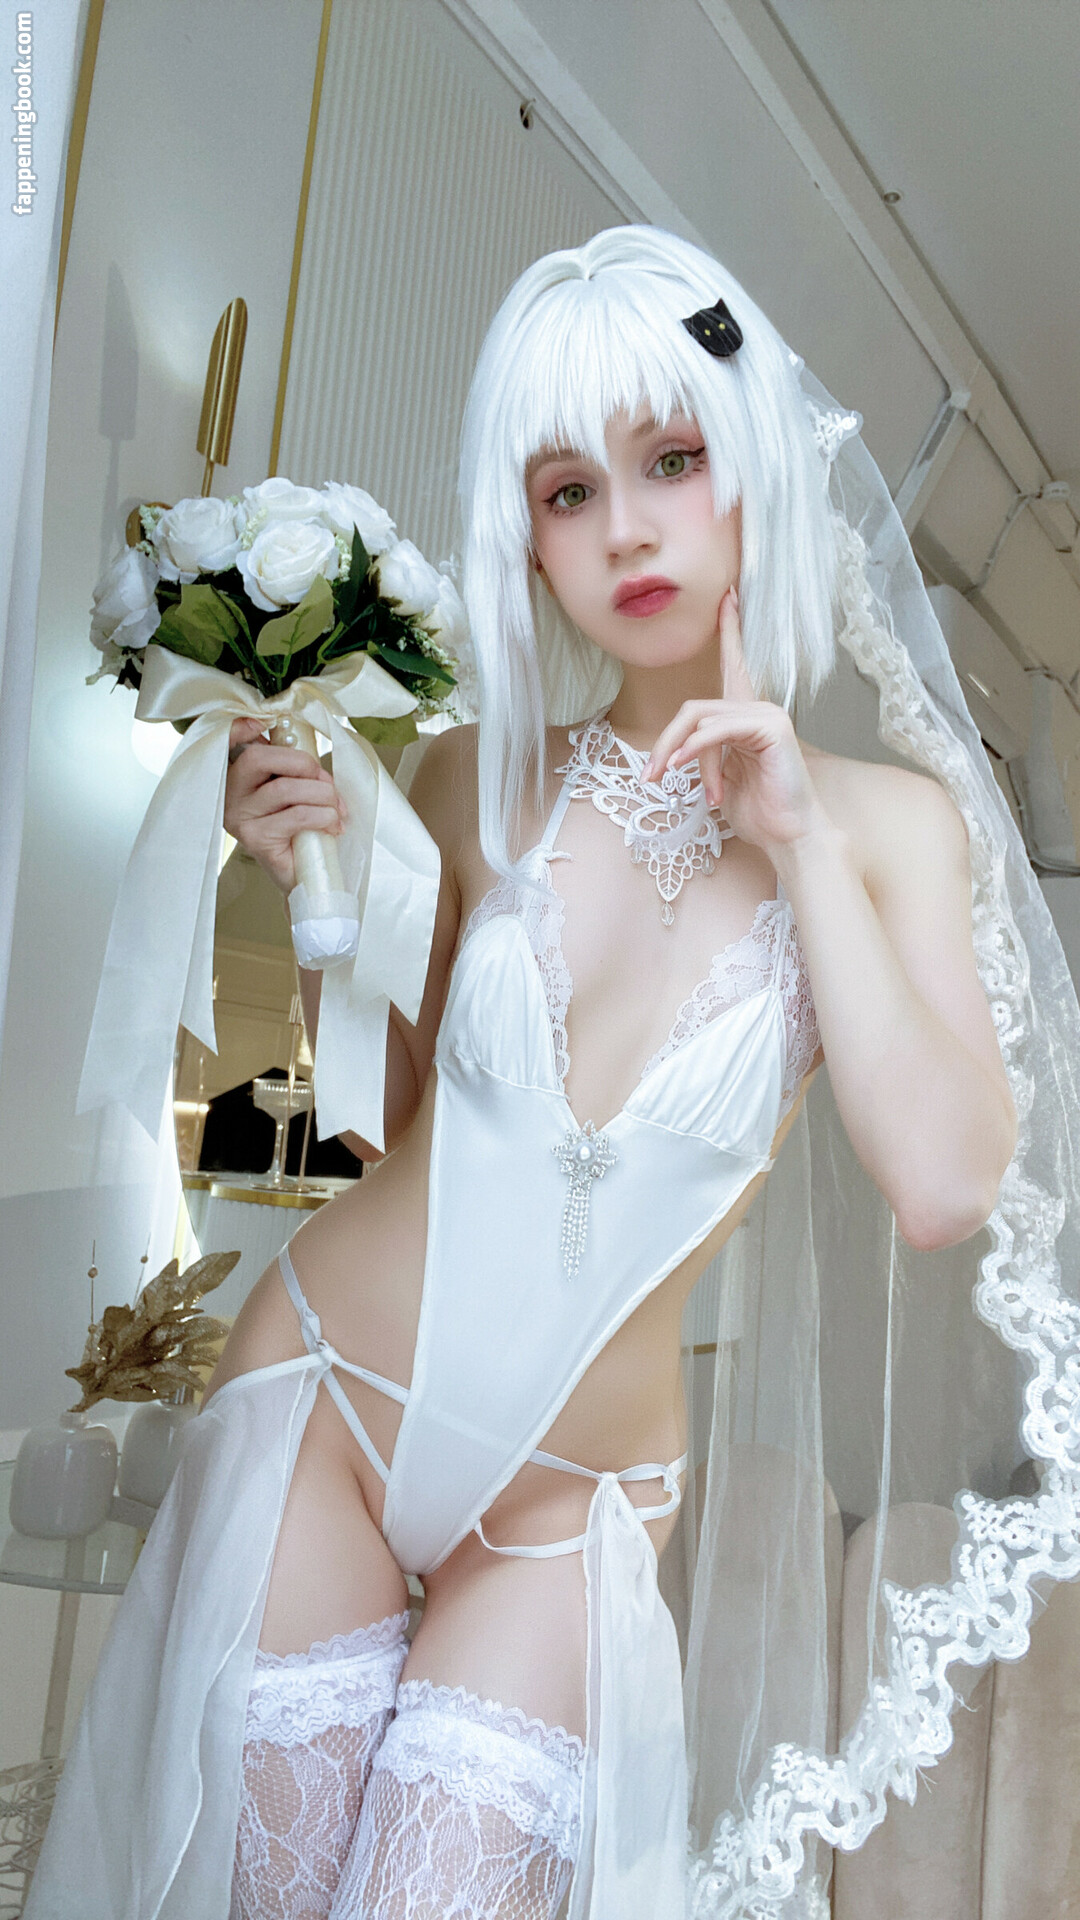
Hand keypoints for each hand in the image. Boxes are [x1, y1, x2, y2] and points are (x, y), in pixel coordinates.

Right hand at [223, 717, 345, 893]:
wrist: (303, 877)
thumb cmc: (301, 831)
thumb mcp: (297, 792)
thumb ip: (295, 770)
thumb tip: (311, 753)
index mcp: (239, 776)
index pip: (229, 742)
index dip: (239, 729)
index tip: (259, 726)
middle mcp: (231, 794)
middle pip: (262, 759)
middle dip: (305, 765)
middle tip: (328, 787)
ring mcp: (240, 817)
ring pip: (285, 788)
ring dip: (322, 796)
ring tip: (337, 811)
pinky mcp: (255, 839)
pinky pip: (296, 816)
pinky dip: (323, 817)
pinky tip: (332, 826)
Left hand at [643, 590, 829, 859]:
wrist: (790, 836)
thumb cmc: (759, 812)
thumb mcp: (720, 780)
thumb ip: (703, 756)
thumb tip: (676, 751)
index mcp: (747, 717)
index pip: (735, 667)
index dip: (731, 631)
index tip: (728, 598)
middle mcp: (758, 708)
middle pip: (694, 708)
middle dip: (665, 741)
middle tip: (649, 776)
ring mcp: (767, 714)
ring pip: (700, 718)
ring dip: (675, 752)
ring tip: (666, 780)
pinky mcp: (771, 727)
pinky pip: (717, 729)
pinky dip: (693, 748)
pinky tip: (679, 766)